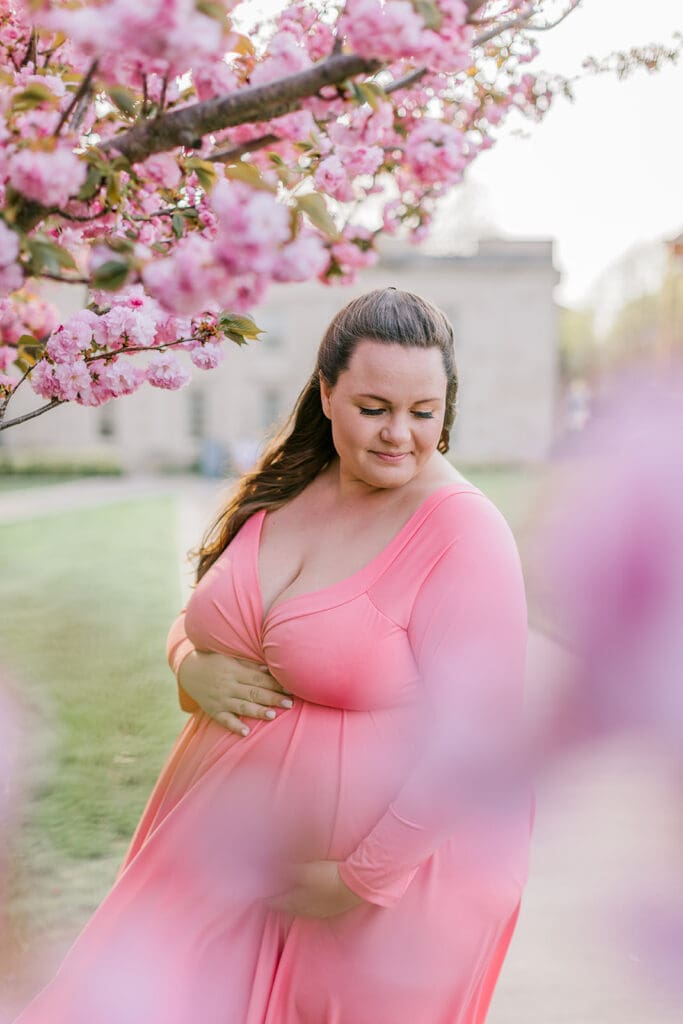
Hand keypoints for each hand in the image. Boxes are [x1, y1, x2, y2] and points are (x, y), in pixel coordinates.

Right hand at [177, 650, 293, 734]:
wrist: (188, 670)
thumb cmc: (215, 662)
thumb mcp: (232, 658)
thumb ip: (250, 665)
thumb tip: (270, 670)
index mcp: (236, 671)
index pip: (259, 679)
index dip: (275, 684)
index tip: (291, 689)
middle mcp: (229, 686)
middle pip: (254, 692)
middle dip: (272, 698)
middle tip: (289, 704)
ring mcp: (221, 699)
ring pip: (242, 706)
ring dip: (257, 711)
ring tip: (272, 715)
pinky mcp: (213, 711)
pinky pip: (224, 720)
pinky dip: (235, 726)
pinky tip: (246, 732)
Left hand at [266, 860, 367, 918]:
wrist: (357, 885)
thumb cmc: (328, 877)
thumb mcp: (305, 871)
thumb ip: (287, 871)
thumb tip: (272, 871)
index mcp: (298, 902)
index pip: (277, 903)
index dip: (268, 899)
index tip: (260, 897)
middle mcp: (307, 910)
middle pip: (289, 908)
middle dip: (279, 903)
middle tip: (272, 898)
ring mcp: (321, 911)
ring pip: (301, 910)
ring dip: (293, 905)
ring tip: (289, 899)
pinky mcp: (332, 909)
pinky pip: (313, 909)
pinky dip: (306, 905)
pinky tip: (310, 901)